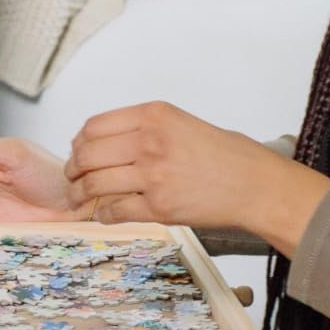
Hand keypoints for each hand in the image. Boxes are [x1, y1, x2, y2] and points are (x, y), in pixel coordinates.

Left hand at [65, 101, 328, 239]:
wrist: (257, 186)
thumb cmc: (229, 156)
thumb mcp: (184, 124)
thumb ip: (147, 129)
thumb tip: (109, 145)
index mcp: (154, 115)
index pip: (95, 126)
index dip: (79, 142)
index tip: (78, 151)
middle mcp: (149, 140)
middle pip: (87, 154)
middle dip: (74, 169)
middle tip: (72, 178)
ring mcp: (152, 174)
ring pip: (95, 183)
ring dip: (80, 194)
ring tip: (80, 199)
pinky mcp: (158, 206)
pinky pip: (115, 211)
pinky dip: (103, 214)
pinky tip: (104, 214)